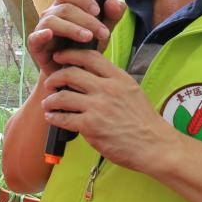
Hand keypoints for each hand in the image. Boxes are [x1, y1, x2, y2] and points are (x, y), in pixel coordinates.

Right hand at [26, 0, 127, 77]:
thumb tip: (114, 2)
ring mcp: (42, 29)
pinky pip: (34, 37)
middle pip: (64, 7)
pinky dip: (41, 34)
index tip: (98, 11)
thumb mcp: (102, 33)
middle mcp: (51, 15)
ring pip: (52, 20)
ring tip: (88, 38)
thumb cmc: (85, 49)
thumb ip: (111, 16)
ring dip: (72, 28)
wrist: (74, 74)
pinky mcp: (35, 46)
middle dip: (86, 20)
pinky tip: (50, 35)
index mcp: (65, 6)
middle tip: (103, 33)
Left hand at [42, 48, 183, 172]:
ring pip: (63, 96)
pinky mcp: (90, 126)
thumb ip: (113, 82)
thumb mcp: (133, 92)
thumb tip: (93, 76)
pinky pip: (63, 118)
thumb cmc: (144, 122)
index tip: (59, 57)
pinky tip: (51, 117)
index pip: (90, 57)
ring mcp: (98, 107)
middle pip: (71, 74)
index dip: (70, 54)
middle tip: (49, 83)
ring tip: (47, 104)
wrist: (154, 146)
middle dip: (55, 77)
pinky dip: (53, 117)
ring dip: (50, 100)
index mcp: (119, 78)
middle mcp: (107, 89)